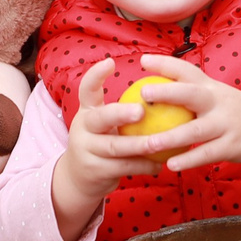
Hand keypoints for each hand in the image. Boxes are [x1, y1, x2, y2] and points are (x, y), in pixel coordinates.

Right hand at [51, 56, 171, 239]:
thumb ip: (123, 110)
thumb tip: (162, 91)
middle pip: (100, 118)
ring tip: (160, 143)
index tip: (109, 62)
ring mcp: (86, 150)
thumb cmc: (102, 142)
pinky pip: (123, 167)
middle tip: (140, 111)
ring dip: (139, 145)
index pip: (86, 89)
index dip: (95, 75)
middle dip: (120, 114)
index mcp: (86, 112)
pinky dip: (143, 165)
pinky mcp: (94, 171)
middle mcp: (82, 128)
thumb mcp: (105, 124)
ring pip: (115, 147)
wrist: (78, 178)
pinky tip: (159, 165)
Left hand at [118, 55, 240, 182]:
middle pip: (192, 94)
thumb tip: (147, 87)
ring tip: (149, 143)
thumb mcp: (214, 95)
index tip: (143, 61)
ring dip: (171, 137)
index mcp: (210, 86)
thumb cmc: (229, 111)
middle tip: (144, 94)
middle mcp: (218, 101)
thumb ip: (187, 91)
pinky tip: (170, 165)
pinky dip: (188, 160)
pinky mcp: (232, 145)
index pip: (187, 70)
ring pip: (196, 130)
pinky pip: (206, 154)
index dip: (165, 64)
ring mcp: (226, 123)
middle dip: (168, 92)